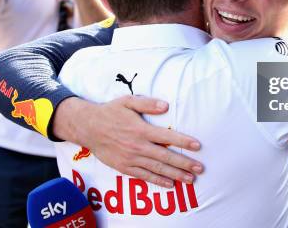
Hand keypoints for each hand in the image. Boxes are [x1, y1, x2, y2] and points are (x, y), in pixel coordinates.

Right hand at [57, 95, 203, 187]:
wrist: (88, 127)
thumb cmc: (110, 112)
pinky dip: (157, 181)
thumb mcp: (127, 102)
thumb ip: (147, 104)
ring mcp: (131, 158)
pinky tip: (170, 184)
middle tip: (200, 169)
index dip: (183, 141)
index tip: (198, 146)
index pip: (167, 137)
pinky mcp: (124, 167)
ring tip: (190, 179)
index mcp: (141, 129)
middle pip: (166, 157)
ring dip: (175, 174)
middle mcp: (138, 146)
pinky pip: (144, 176)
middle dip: (184, 163)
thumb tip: (166, 105)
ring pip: (157, 169)